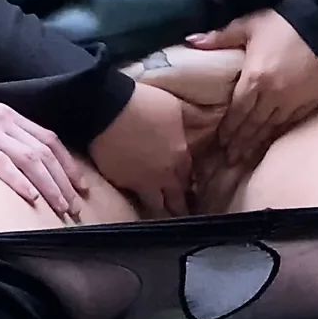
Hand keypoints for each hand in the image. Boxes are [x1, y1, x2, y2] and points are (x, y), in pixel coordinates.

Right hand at [0, 71, 85, 216]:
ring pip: (29, 159)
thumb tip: (11, 155)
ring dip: (48, 186)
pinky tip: (30, 198)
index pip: (47, 138)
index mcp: (6, 113)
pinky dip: (19, 182)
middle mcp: (2, 119)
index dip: (67, 163)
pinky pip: (1, 164)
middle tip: (76, 205)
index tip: (79, 185)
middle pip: (44, 151)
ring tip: (60, 207)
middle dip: (64, 180)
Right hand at [90, 83, 206, 216]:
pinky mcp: (119, 181)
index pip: (189, 178)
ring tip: (162, 215)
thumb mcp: (177, 106)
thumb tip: (211, 118)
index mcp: (179, 156)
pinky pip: (132, 196)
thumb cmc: (143, 103)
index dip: (189, 184)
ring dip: (160, 210)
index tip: (190, 190)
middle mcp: (163, 175)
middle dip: (179, 207)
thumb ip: (194, 117)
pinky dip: (136, 198)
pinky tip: (137, 199)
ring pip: (155, 205)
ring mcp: (140, 181)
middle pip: (175, 199)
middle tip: (180, 213)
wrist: (106, 109)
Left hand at [186, 9, 317, 171]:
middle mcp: (271, 95)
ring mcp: (291, 101)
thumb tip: (191, 41)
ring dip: (256, 143)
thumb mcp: (249, 25)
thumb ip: (220, 37)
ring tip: (244, 157)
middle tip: (229, 159)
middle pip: (252, 124)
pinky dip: (276, 135)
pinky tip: (269, 142)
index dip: (228, 128)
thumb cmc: (283, 23)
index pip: (237, 111)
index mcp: (253, 78)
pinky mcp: (308, 103)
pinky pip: (289, 124)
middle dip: (239, 142)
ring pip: (270, 128)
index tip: (220, 141)